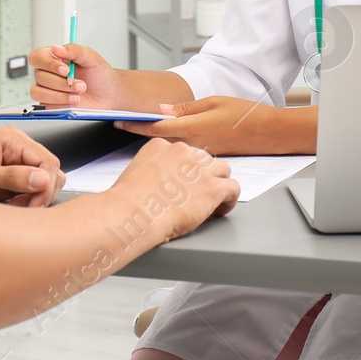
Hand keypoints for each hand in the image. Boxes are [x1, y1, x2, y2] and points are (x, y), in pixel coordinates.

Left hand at [0, 128, 64, 206]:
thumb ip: (11, 178)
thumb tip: (41, 179)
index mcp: (12, 139)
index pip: (47, 162)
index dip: (45, 185)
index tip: (34, 204)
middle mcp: (17, 148)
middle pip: (51, 171)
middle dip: (42, 192)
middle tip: (24, 207)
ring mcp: (16, 162)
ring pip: (44, 181)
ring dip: (35, 198)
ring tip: (14, 207)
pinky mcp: (12, 177)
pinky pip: (32, 189)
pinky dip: (27, 201)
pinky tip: (11, 206)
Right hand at [29, 42, 127, 108]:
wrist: (108, 94)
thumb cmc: (99, 74)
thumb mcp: (91, 57)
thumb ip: (74, 50)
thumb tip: (56, 48)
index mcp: (53, 57)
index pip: (37, 57)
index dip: (48, 64)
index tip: (65, 69)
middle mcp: (48, 72)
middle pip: (39, 76)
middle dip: (62, 83)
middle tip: (80, 84)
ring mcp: (47, 88)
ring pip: (38, 92)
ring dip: (60, 95)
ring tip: (77, 95)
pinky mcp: (50, 103)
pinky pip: (45, 105)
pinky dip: (61, 104)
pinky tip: (73, 101)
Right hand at [111, 140, 238, 240]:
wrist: (132, 214)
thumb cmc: (128, 202)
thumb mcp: (135, 172)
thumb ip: (152, 170)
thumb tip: (161, 183)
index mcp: (161, 145)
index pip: (184, 152)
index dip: (186, 169)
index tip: (184, 183)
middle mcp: (183, 151)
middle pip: (204, 159)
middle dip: (203, 175)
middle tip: (197, 194)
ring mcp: (199, 169)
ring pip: (223, 169)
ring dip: (219, 184)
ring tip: (213, 202)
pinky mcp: (212, 187)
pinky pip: (232, 188)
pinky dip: (229, 200)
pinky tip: (220, 209)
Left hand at [115, 96, 286, 155]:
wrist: (268, 134)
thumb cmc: (245, 114)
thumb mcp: (214, 102)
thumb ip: (186, 109)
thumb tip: (162, 110)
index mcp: (193, 129)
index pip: (156, 128)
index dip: (135, 126)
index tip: (118, 121)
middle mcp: (193, 144)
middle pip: (159, 140)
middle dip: (140, 134)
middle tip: (121, 125)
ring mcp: (200, 153)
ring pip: (170, 148)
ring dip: (155, 141)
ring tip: (139, 134)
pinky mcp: (207, 156)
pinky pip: (184, 153)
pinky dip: (171, 147)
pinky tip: (167, 142)